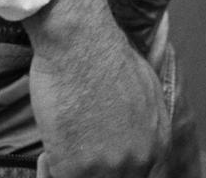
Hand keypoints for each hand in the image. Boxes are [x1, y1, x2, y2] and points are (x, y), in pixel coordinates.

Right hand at [26, 0, 170, 176]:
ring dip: (70, 170)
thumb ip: (147, 118)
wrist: (82, 41)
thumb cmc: (107, 54)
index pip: (135, 175)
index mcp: (158, 143)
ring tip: (61, 147)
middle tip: (75, 151)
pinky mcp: (77, 170)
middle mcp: (139, 161)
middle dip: (91, 170)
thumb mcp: (146, 86)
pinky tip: (47, 151)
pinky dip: (49, 168)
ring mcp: (109, 168)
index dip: (111, 167)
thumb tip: (136, 128)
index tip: (94, 155)